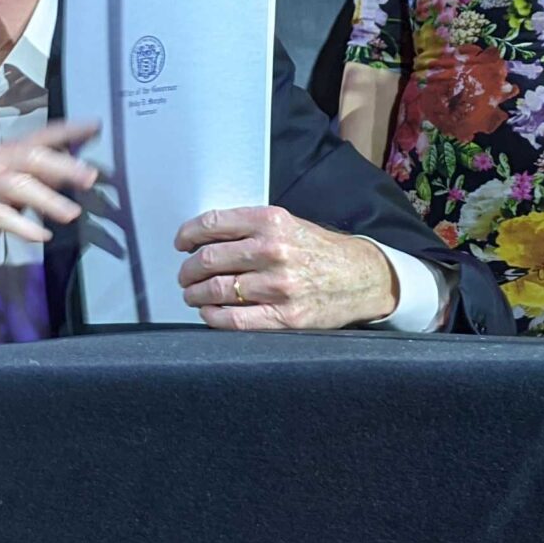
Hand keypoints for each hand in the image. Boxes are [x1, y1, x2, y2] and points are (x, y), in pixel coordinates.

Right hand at [0, 120, 99, 280]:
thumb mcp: (3, 199)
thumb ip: (30, 188)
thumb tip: (68, 184)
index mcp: (0, 155)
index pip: (38, 137)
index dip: (67, 132)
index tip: (96, 127)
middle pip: (32, 156)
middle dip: (64, 166)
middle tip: (91, 178)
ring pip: (17, 183)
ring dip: (48, 199)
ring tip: (72, 214)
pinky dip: (21, 224)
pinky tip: (40, 236)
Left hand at [175, 206, 398, 331]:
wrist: (361, 278)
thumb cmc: (320, 251)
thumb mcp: (288, 224)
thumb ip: (251, 228)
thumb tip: (205, 239)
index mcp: (271, 222)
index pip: (213, 224)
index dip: (188, 235)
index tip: (182, 243)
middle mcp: (273, 251)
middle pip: (209, 259)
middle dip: (188, 269)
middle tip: (185, 275)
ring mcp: (278, 285)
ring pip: (216, 290)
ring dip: (195, 294)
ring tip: (193, 295)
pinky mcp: (284, 316)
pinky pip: (234, 320)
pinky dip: (213, 317)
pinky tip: (209, 313)